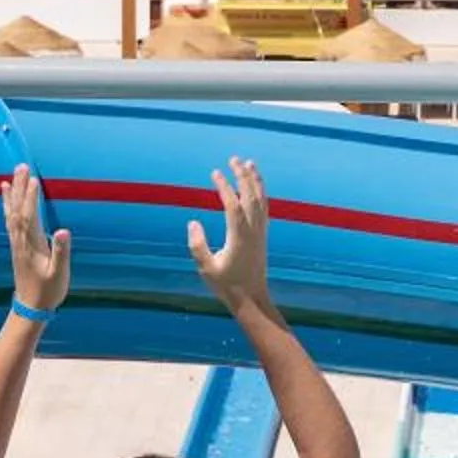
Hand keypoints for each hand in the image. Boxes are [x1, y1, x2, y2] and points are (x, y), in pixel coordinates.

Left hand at [3, 166, 71, 315]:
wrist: (31, 306)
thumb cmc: (48, 290)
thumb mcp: (60, 273)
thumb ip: (61, 251)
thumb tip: (63, 230)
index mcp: (32, 245)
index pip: (30, 216)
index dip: (31, 198)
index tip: (33, 179)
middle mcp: (20, 241)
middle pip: (17, 210)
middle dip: (19, 188)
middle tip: (21, 167)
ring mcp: (16, 242)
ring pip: (11, 214)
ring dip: (12, 194)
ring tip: (11, 176)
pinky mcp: (16, 245)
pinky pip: (9, 221)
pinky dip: (8, 206)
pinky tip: (6, 197)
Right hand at [186, 156, 271, 313]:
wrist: (252, 299)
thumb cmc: (227, 286)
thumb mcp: (206, 268)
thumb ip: (197, 245)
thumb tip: (192, 222)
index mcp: (239, 237)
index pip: (232, 204)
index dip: (224, 187)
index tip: (215, 173)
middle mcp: (253, 231)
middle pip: (250, 196)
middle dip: (242, 175)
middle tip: (234, 159)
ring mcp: (260, 232)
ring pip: (261, 200)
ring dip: (255, 180)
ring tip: (249, 163)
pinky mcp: (263, 236)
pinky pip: (264, 208)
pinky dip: (260, 193)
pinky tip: (255, 186)